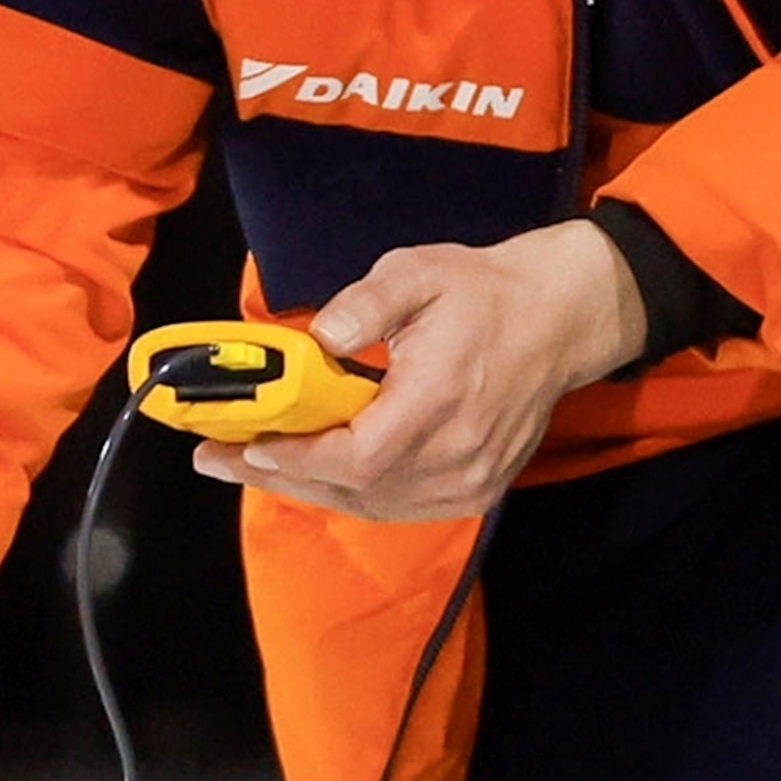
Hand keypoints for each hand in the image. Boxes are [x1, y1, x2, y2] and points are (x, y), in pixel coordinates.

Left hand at [191, 220, 645, 522]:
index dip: (296, 459)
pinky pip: (402, 508)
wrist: (560, 318)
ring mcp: (472, 481)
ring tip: (257, 464)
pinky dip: (355, 496)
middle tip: (219, 459)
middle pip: (355, 491)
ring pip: (375, 506)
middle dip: (281, 476)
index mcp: (439, 399)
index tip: (242, 444)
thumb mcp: (418, 272)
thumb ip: (365, 302)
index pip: (357, 456)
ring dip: (312, 489)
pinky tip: (319, 475)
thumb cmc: (483, 292)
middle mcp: (457, 454)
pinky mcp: (480, 491)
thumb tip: (320, 336)